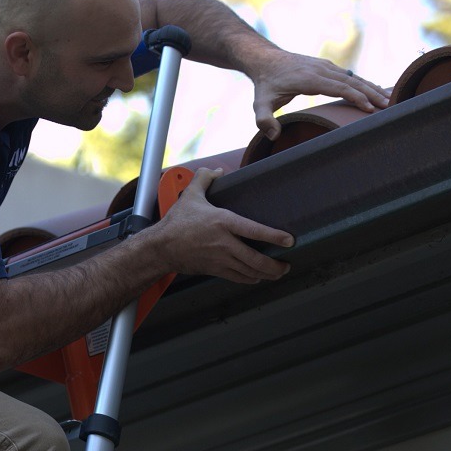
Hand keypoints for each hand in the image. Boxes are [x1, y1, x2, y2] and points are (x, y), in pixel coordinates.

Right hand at [152, 168, 293, 283]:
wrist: (161, 248)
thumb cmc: (176, 222)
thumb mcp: (190, 195)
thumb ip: (205, 179)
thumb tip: (219, 171)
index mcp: (222, 222)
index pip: (254, 230)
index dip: (274, 236)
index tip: (289, 240)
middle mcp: (224, 243)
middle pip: (256, 259)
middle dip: (275, 265)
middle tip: (286, 264)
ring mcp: (220, 259)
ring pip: (249, 271)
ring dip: (266, 274)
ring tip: (278, 272)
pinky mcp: (214, 270)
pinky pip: (237, 277)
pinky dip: (250, 279)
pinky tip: (256, 278)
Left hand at [248, 48, 389, 139]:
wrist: (266, 60)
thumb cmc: (265, 85)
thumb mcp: (259, 103)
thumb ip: (263, 120)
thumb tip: (273, 135)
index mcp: (310, 78)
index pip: (339, 87)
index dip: (356, 97)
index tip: (370, 108)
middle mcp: (321, 69)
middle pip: (352, 81)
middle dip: (371, 93)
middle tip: (388, 106)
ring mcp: (326, 67)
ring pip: (353, 77)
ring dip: (371, 87)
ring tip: (389, 99)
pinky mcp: (327, 67)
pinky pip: (349, 75)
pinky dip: (364, 83)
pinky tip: (376, 90)